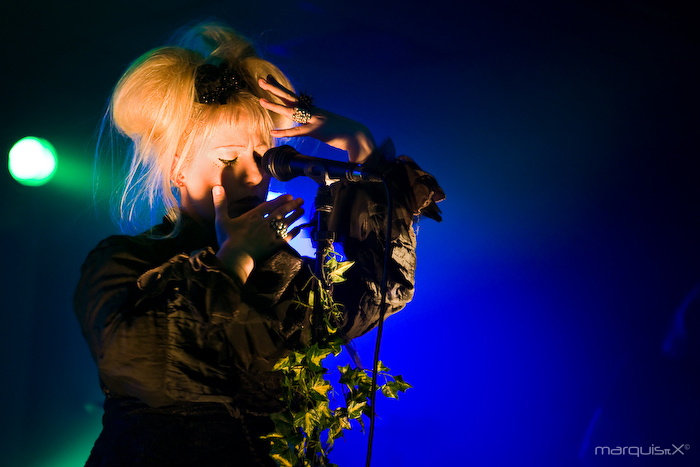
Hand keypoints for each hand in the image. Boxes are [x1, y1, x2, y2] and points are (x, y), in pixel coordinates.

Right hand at [212, 186, 303, 282]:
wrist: (236, 257)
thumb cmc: (227, 239)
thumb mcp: (221, 220)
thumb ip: (220, 203)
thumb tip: (217, 187)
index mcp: (253, 216)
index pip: (269, 205)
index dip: (280, 200)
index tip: (289, 196)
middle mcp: (264, 223)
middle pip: (281, 212)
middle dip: (291, 205)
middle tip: (301, 200)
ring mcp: (270, 235)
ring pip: (286, 223)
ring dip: (295, 216)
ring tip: (302, 210)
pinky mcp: (274, 246)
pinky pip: (286, 238)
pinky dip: (293, 232)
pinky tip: (299, 228)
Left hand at [259, 77, 375, 162]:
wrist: (357, 135)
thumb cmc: (342, 132)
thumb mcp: (325, 125)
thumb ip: (314, 123)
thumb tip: (307, 124)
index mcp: (313, 109)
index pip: (293, 97)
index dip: (280, 87)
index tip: (268, 79)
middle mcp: (312, 111)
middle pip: (290, 98)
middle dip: (275, 89)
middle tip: (261, 80)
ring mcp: (315, 120)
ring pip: (291, 111)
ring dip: (276, 106)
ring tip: (261, 100)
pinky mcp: (317, 131)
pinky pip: (298, 131)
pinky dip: (285, 132)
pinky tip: (273, 132)